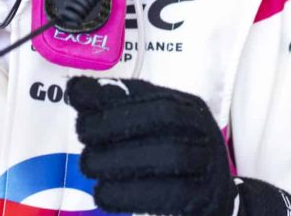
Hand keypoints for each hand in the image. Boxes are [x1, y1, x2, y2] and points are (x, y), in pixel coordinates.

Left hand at [66, 77, 235, 215]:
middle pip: (163, 118)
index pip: (152, 93)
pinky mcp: (203, 198)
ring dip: (120, 160)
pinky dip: (130, 194)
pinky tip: (103, 194)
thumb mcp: (152, 129)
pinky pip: (170, 195)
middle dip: (115, 123)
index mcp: (187, 107)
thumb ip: (117, 108)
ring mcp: (208, 164)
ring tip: (89, 166)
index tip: (76, 98)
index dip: (113, 95)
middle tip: (82, 137)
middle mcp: (202, 130)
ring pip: (168, 155)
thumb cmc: (173, 158)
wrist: (216, 200)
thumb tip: (75, 89)